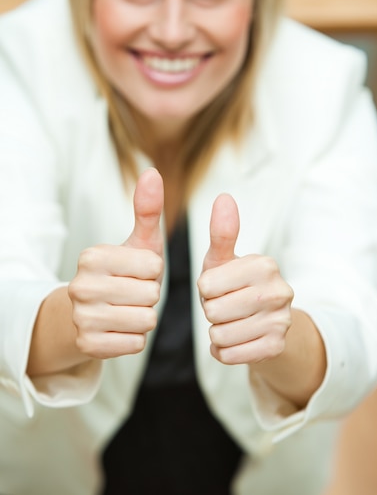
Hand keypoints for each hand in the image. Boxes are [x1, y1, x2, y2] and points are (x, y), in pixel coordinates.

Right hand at [68, 168, 163, 359]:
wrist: (87, 311)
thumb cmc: (123, 273)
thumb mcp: (137, 242)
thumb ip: (147, 210)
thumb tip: (152, 172)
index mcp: (92, 256)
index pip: (153, 267)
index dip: (153, 272)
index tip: (136, 272)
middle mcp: (81, 286)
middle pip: (151, 296)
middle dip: (149, 296)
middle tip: (131, 293)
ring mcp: (81, 318)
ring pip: (145, 321)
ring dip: (144, 318)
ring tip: (127, 309)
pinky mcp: (87, 345)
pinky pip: (136, 343)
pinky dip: (134, 338)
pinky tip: (120, 328)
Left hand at [198, 193, 292, 364]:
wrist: (268, 322)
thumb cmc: (236, 286)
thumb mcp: (224, 260)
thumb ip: (222, 232)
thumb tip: (224, 197)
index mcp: (264, 265)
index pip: (207, 286)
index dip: (206, 290)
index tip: (221, 287)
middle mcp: (279, 291)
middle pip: (213, 312)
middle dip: (212, 311)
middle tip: (227, 306)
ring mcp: (281, 321)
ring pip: (220, 336)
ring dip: (217, 332)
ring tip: (232, 322)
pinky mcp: (277, 347)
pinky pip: (229, 355)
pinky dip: (225, 351)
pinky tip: (236, 339)